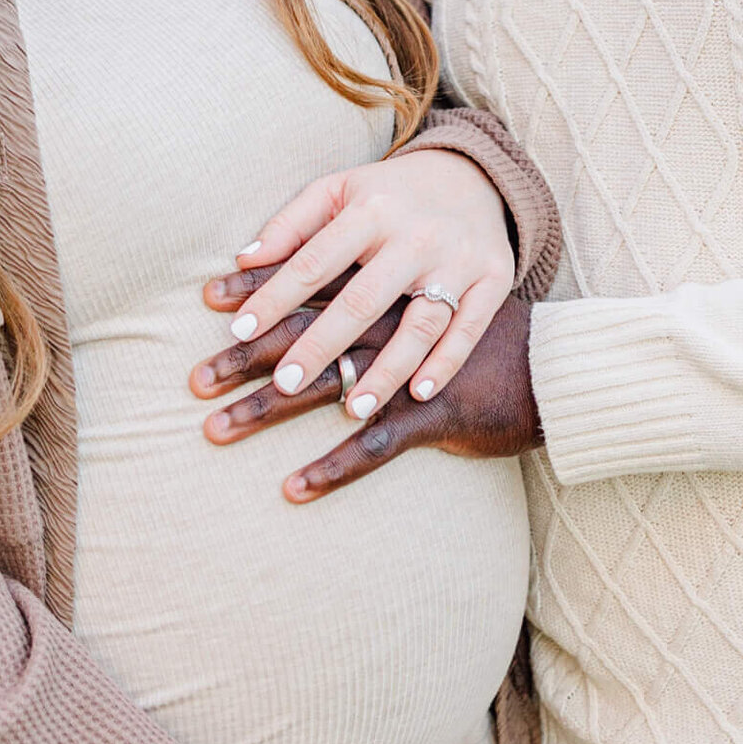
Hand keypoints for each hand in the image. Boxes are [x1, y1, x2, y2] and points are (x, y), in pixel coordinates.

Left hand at [196, 149, 514, 423]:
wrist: (477, 176)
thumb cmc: (390, 194)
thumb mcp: (340, 191)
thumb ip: (291, 224)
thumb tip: (243, 260)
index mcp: (372, 208)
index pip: (315, 260)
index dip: (275, 297)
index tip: (239, 332)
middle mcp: (416, 234)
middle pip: (362, 299)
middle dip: (321, 345)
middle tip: (284, 386)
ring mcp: (458, 259)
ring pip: (419, 323)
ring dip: (386, 372)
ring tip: (353, 410)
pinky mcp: (493, 280)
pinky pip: (467, 329)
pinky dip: (445, 362)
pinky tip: (417, 393)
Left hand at [203, 297, 540, 502]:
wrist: (550, 361)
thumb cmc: (471, 319)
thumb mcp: (419, 275)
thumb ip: (360, 265)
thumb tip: (283, 256)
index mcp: (387, 277)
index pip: (309, 279)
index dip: (258, 289)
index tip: (205, 302)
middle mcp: (393, 315)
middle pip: (304, 332)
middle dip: (244, 355)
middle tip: (192, 378)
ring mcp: (411, 366)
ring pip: (328, 387)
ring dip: (268, 410)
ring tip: (217, 429)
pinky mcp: (435, 410)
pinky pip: (377, 444)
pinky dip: (334, 466)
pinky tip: (292, 486)